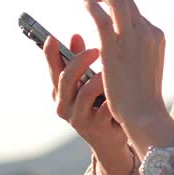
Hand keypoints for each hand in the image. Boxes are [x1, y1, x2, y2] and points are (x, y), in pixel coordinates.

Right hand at [44, 32, 127, 154]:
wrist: (112, 138)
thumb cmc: (99, 104)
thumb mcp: (88, 83)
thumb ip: (80, 62)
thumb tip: (75, 36)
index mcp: (60, 92)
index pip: (52, 70)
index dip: (50, 54)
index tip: (52, 38)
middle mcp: (64, 106)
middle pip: (66, 79)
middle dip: (80, 61)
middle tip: (97, 49)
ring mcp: (79, 119)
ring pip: (85, 93)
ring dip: (99, 79)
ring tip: (112, 69)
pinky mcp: (97, 128)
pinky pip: (105, 108)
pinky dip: (113, 96)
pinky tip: (123, 88)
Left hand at [82, 0, 168, 139]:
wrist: (144, 114)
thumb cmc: (143, 96)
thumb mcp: (147, 67)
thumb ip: (139, 50)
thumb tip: (125, 43)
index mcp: (156, 37)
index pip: (136, 12)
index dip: (120, 3)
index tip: (107, 2)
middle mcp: (147, 32)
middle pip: (128, 0)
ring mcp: (132, 38)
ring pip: (117, 2)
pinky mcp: (114, 47)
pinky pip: (101, 17)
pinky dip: (93, 6)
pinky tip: (85, 3)